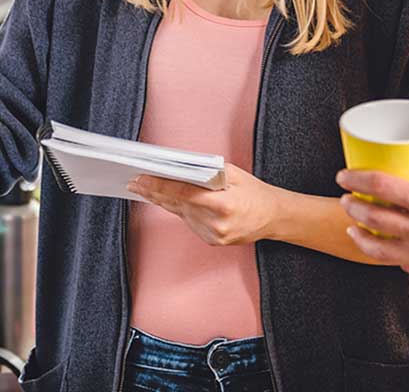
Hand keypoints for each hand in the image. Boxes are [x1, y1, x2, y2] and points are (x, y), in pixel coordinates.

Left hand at [127, 163, 280, 246]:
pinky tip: (172, 201)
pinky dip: (182, 210)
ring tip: (147, 189)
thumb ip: (208, 172)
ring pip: (181, 215)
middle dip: (154, 193)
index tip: (141, 179)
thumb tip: (180, 168)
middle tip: (134, 183)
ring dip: (165, 201)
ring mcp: (213, 235)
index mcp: (223, 205)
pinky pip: (190, 222)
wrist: (273, 217)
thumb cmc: (255, 192)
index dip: (159, 186)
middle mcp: (216, 224)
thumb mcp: (235, 174)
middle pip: (176, 206)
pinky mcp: (212, 241)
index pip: (182, 194)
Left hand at [337, 157, 408, 284]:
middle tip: (346, 197)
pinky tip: (379, 243)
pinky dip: (384, 251)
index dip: (357, 179)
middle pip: (373, 218)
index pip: (383, 186)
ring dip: (359, 234)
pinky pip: (398, 261)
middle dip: (352, 206)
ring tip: (352, 224)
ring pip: (377, 248)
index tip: (344, 176)